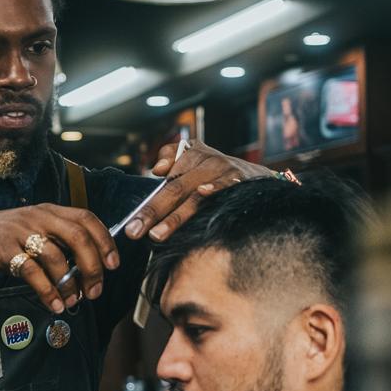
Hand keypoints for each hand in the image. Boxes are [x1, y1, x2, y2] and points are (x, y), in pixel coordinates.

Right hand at [0, 203, 119, 312]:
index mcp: (49, 211)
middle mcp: (38, 217)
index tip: (113, 264)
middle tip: (95, 290)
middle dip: (93, 266)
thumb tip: (89, 267)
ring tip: (72, 302)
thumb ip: (57, 241)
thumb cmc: (1, 237)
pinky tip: (54, 305)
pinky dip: (48, 292)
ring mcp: (20, 232)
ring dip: (69, 284)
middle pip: (78, 237)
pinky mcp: (4, 250)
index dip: (105, 241)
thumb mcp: (32, 230)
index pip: (87, 219)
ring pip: (56, 257)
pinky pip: (33, 272)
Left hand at [123, 138, 271, 242]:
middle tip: (135, 232)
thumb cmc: (218, 172)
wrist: (260, 175)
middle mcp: (206, 160)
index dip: (147, 206)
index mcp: (190, 156)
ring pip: (195, 194)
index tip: (131, 226)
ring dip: (176, 216)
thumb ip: (172, 158)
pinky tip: (204, 194)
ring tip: (157, 235)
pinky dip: (215, 188)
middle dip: (153, 213)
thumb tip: (157, 169)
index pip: (164, 184)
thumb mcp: (195, 160)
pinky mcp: (241, 178)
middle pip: (174, 189)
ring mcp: (223, 170)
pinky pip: (227, 184)